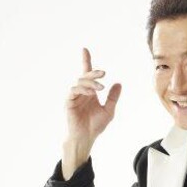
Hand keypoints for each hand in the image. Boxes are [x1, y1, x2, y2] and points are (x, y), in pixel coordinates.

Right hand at [61, 47, 122, 178]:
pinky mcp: (68, 102)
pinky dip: (82, 89)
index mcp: (90, 92)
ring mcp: (74, 96)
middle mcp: (81, 92)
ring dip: (90, 82)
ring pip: (79, 82)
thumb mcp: (109, 110)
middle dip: (93, 72)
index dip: (86, 61)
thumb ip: (113, 97)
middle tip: (103, 72)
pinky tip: (91, 93)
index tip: (84, 49)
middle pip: (84, 76)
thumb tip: (118, 83)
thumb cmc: (95, 126)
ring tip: (101, 88)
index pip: (87, 74)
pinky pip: (73, 91)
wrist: (86, 138)